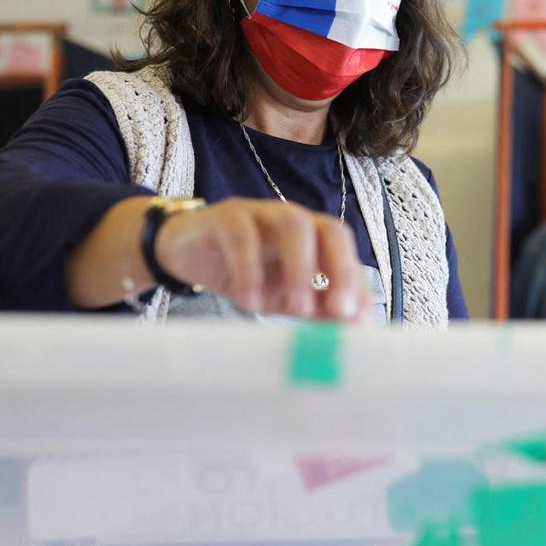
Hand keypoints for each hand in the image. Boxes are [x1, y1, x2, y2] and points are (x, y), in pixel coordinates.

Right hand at [154, 197, 369, 319]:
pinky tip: (250, 300)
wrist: (186, 252)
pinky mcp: (225, 218)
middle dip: (340, 269)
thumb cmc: (246, 273)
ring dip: (300, 269)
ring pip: (292, 226)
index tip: (359, 322)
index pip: (347, 255)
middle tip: (338, 311)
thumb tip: (354, 330)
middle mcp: (294, 220)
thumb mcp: (283, 297)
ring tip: (295, 309)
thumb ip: (317, 309)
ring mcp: (261, 214)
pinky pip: (242, 235)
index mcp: (315, 237)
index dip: (356, 284)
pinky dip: (250, 268)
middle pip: (330, 229)